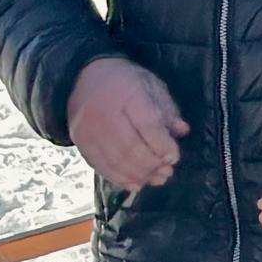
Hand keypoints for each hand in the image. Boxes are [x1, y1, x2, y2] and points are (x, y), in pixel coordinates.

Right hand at [68, 54, 187, 189]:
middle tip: (167, 172)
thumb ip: (166, 109)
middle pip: (131, 147)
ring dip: (139, 175)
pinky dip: (120, 179)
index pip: (147, 124)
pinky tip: (136, 183)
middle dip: (152, 164)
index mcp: (126, 92)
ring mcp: (88, 129)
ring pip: (116, 161)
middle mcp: (104, 112)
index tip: (174, 157)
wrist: (82, 78)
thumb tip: (182, 131)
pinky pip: (101, 167)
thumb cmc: (124, 82)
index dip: (162, 145)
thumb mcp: (150, 85)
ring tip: (155, 178)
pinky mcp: (80, 143)